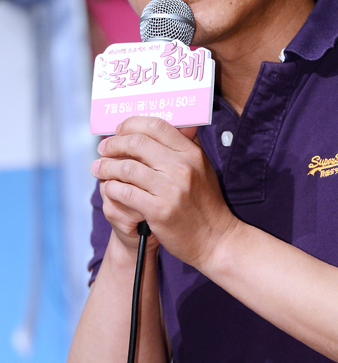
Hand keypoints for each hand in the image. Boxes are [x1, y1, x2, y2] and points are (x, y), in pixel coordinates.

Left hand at [91, 117, 237, 266]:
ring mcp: (170, 189)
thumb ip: (185, 145)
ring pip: (126, 167)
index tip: (119, 130)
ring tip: (98, 169)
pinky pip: (125, 192)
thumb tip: (170, 122)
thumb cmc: (205, 203)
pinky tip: (110, 188)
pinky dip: (112, 187)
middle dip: (113, 144)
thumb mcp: (202, 168)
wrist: (214, 239)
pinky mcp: (159, 211)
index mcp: (191, 153)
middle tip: (103, 149)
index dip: (131, 124)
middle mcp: (182, 167)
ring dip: (106, 167)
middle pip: (137, 143)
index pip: (156, 125)